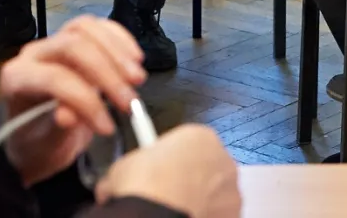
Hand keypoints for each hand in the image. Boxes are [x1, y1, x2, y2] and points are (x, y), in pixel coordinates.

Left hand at [0, 16, 146, 187]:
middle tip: (130, 102)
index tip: (108, 128)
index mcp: (17, 79)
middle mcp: (33, 54)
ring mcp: (53, 42)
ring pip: (85, 27)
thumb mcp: (45, 145)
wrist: (38, 138)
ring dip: (117, 51)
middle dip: (107, 72)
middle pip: (73, 45)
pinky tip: (135, 58)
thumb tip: (69, 115)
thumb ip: (55, 128)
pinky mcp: (74, 38)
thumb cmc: (39, 143)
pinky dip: (120, 39)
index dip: (84, 100)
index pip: (54, 77)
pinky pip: (97, 26)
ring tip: (137, 79)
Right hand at [96, 124, 241, 217]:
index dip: (171, 160)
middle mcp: (223, 160)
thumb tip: (113, 185)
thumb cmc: (142, 184)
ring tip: (171, 213)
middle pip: (206, 169)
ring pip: (215, 196)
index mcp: (200, 137)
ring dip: (198, 203)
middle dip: (188, 181)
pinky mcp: (233, 217)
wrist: (155, 216)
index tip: (157, 172)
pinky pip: (217, 216)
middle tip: (163, 196)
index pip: (189, 145)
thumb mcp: (123, 167)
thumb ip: (129, 169)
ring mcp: (232, 193)